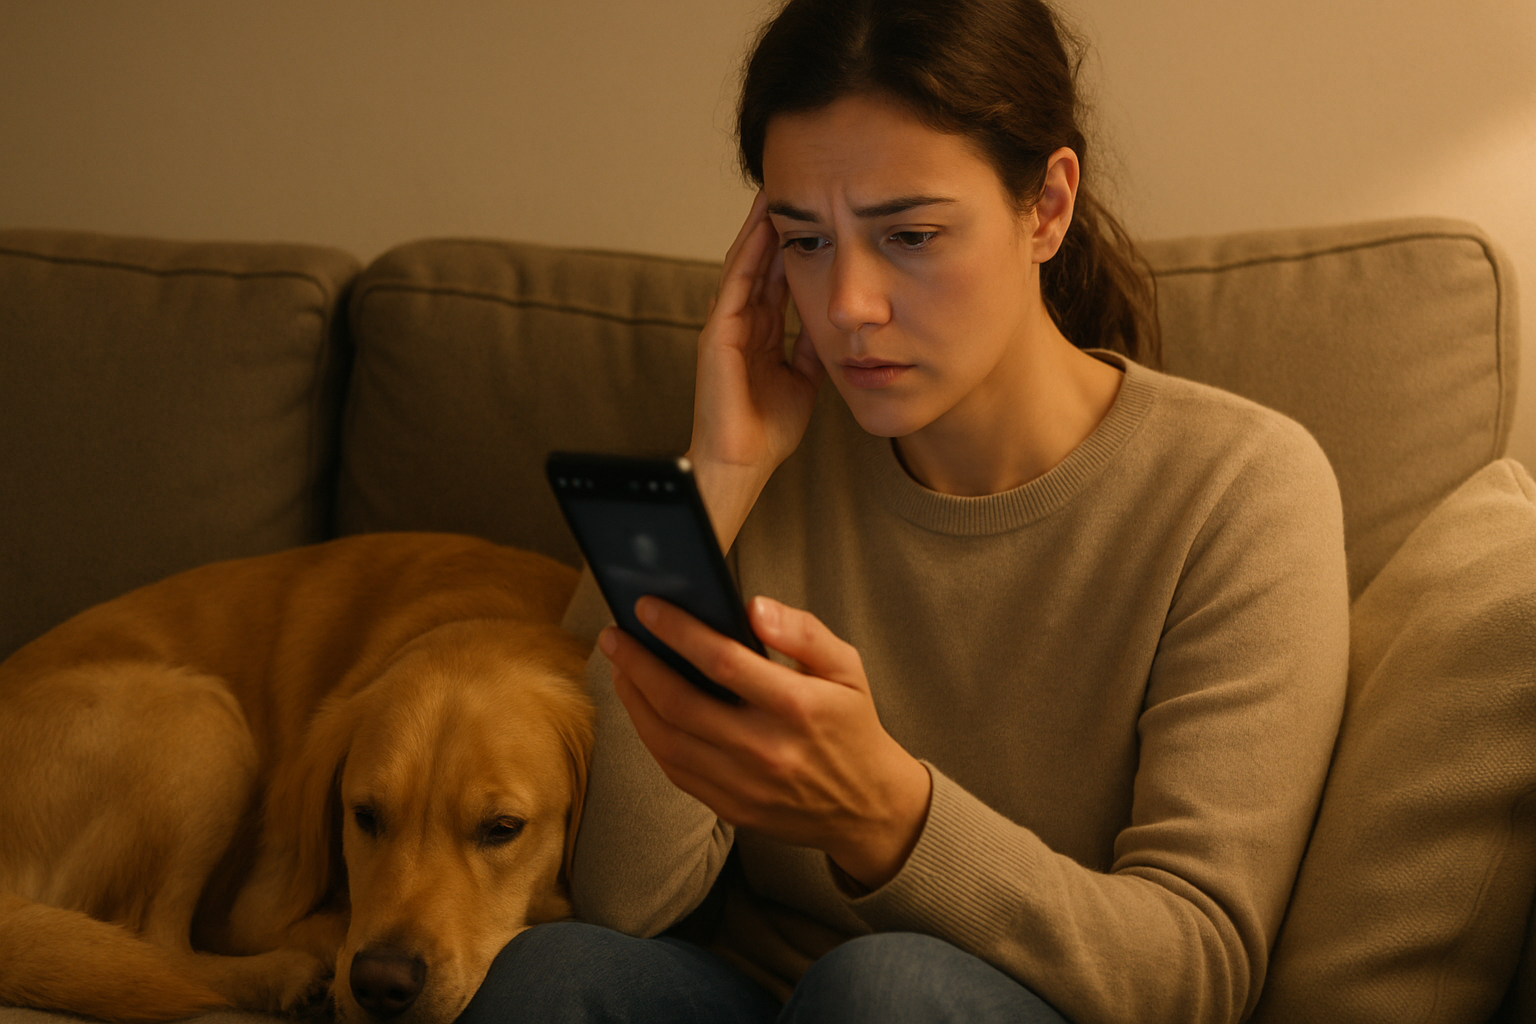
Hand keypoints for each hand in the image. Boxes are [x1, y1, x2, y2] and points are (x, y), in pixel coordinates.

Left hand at [599, 594, 930, 890]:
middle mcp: (767, 750)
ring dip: (634, 700)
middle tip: (614, 635)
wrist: (867, 807)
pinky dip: (650, 734)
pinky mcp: (730, 809)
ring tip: (620, 666)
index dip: (679, 632)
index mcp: (798, 707)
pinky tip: (642, 706)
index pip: (723, 662)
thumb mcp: (848, 668)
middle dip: (638, 663)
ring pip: (667, 740)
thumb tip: (752, 607)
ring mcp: (745, 785)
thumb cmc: (852, 727)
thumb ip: (804, 632)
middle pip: (681, 703)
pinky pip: (675, 769)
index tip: (648, 607)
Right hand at [689, 192, 825, 549]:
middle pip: (761, 261)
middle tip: (795, 183)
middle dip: (776, 224)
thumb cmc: (767, 431)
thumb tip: (834, 321)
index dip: (795, 245)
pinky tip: (762, 226)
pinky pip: (734, 283)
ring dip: (759, 227)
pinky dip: (748, 253)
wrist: (742, 462)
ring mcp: (726, 325)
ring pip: (745, 263)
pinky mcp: (717, 334)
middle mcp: (741, 322)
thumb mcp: (804, 378)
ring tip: (775, 190)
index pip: (778, 278)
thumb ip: (811, 347)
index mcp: (760, 333)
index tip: (816, 214)